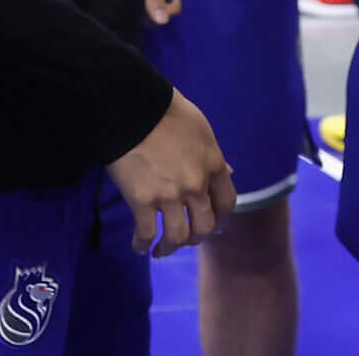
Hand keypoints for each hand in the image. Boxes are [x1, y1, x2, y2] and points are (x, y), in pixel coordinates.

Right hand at [106, 90, 233, 258]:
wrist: (131, 108)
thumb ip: (213, 155)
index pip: (227, 204)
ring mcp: (170, 197)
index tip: (212, 221)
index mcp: (213, 166)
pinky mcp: (142, 202)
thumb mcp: (201, 129)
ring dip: (170, 247)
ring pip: (177, 236)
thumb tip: (227, 173)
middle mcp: (196, 187)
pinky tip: (139, 247)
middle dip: (196, 237)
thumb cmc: (167, 111)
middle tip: (186, 237)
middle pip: (204, 227)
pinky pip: (146, 233)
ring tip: (161, 250)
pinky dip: (142, 245)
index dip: (220, 217)